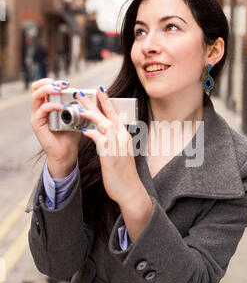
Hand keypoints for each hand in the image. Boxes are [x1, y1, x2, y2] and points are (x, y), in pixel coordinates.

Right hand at [30, 78, 79, 176]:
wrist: (67, 151)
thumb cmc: (71, 133)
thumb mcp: (76, 115)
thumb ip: (77, 104)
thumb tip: (88, 92)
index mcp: (47, 103)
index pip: (44, 85)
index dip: (54, 82)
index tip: (67, 84)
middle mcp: (40, 107)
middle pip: (36, 87)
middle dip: (49, 82)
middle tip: (62, 86)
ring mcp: (37, 115)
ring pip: (36, 95)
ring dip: (48, 90)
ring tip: (59, 91)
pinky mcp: (37, 123)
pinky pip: (41, 109)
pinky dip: (52, 106)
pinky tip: (61, 107)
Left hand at [77, 87, 142, 206]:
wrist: (130, 190)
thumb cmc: (124, 173)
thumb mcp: (121, 153)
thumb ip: (113, 141)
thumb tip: (102, 134)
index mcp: (125, 136)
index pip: (116, 114)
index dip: (107, 102)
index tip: (99, 91)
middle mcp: (122, 138)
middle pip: (108, 115)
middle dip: (95, 103)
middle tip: (81, 94)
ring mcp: (118, 146)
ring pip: (105, 124)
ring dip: (92, 115)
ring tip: (80, 108)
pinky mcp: (111, 156)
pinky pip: (100, 140)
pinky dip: (92, 134)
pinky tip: (84, 131)